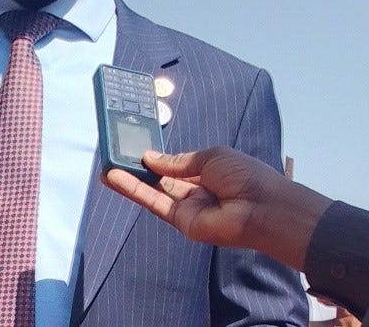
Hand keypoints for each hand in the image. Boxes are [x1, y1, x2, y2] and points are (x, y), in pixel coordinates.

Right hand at [104, 145, 330, 269]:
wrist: (262, 207)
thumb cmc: (243, 175)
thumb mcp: (209, 157)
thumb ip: (177, 161)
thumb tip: (150, 158)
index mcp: (206, 172)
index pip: (176, 165)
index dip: (157, 158)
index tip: (136, 148)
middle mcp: (194, 190)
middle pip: (161, 178)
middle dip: (139, 168)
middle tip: (115, 156)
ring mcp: (186, 207)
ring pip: (152, 191)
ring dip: (129, 179)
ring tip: (105, 166)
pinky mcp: (180, 220)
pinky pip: (153, 203)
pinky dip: (133, 190)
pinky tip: (115, 177)